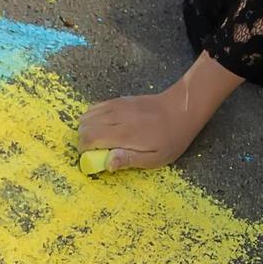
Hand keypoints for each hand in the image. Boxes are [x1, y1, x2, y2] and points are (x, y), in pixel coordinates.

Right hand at [77, 53, 240, 170]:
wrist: (180, 109)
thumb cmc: (170, 138)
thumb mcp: (156, 158)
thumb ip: (129, 160)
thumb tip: (107, 163)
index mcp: (124, 134)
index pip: (89, 138)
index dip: (83, 149)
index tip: (90, 157)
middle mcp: (116, 117)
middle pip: (84, 126)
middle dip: (82, 139)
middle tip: (94, 150)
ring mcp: (117, 106)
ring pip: (87, 115)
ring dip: (86, 128)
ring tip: (98, 139)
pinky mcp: (119, 100)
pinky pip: (95, 106)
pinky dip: (91, 117)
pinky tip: (102, 126)